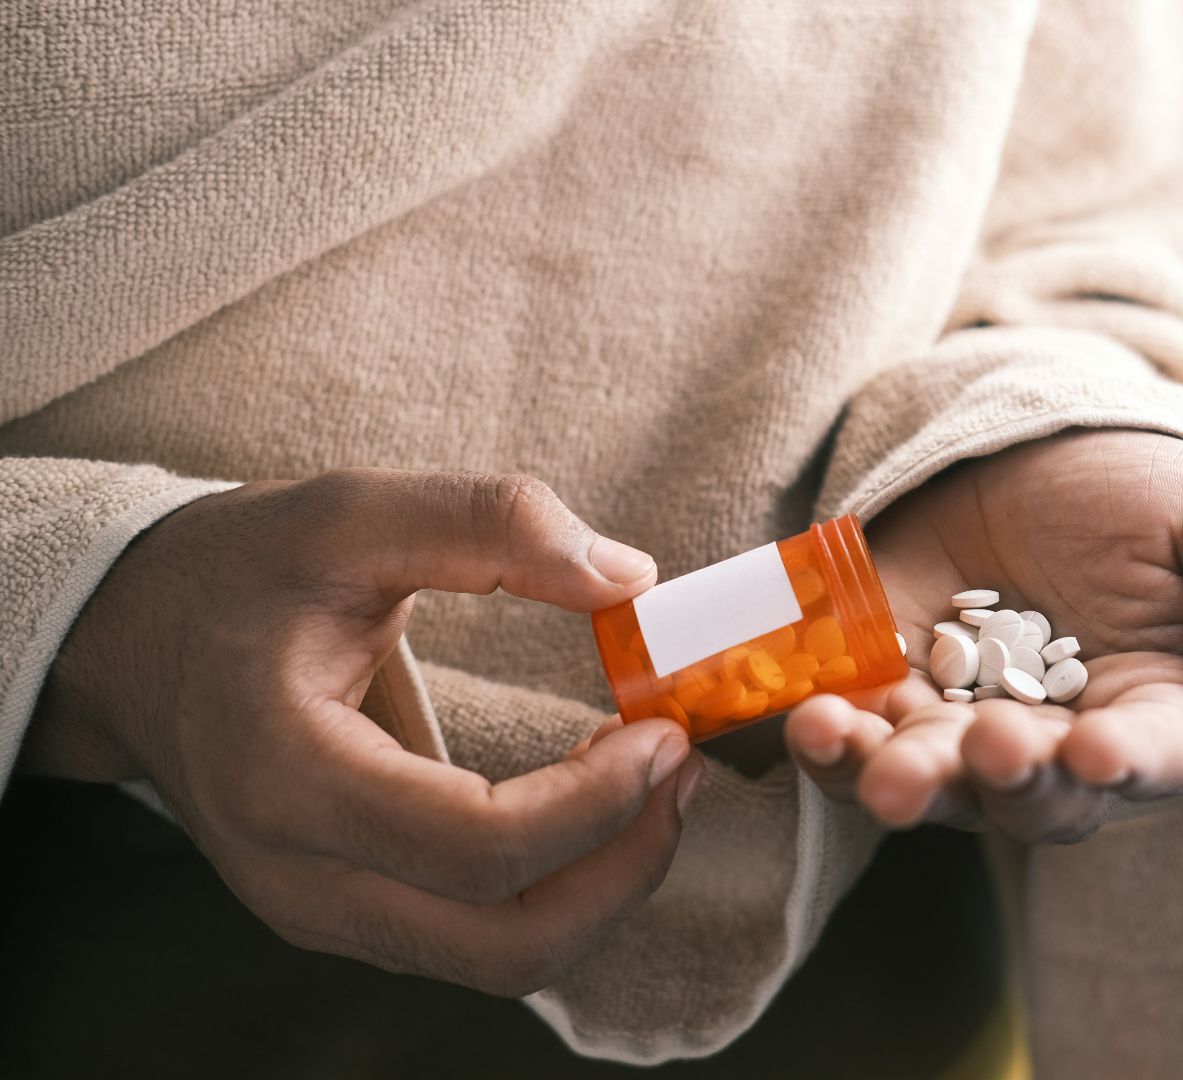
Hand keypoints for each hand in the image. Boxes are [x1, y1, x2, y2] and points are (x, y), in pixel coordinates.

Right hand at [25, 469, 701, 995]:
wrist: (131, 641)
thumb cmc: (235, 574)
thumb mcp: (349, 513)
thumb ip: (488, 525)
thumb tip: (627, 576)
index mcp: (288, 778)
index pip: (477, 847)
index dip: (596, 803)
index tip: (665, 732)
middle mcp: (298, 876)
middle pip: (503, 944)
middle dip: (624, 868)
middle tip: (682, 770)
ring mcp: (319, 911)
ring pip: (500, 960)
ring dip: (602, 886)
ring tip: (655, 784)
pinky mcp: (347, 913)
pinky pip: (475, 939)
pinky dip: (557, 887)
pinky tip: (594, 803)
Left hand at [786, 430, 1182, 842]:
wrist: (1035, 460)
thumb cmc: (1146, 496)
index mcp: (1165, 716)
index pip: (1158, 757)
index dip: (1129, 763)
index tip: (1095, 751)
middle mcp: (1067, 751)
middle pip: (1038, 797)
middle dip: (1004, 780)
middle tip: (979, 749)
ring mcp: (971, 735)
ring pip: (938, 786)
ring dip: (899, 779)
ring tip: (861, 754)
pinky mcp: (892, 704)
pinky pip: (861, 744)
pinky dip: (832, 744)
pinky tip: (809, 719)